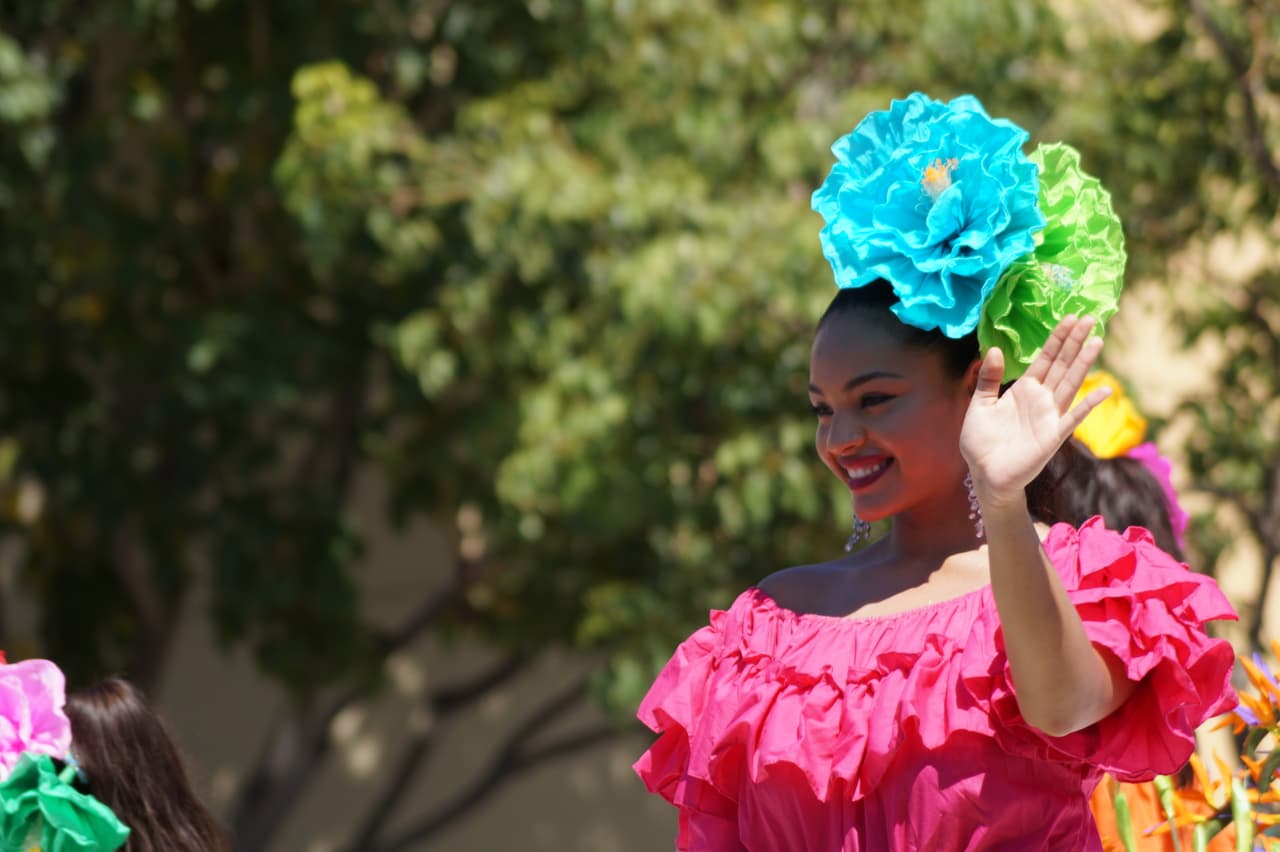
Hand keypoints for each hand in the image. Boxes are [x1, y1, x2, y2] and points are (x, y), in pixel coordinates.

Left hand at [959, 315, 1109, 504]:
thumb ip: (988, 380)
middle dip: (1074, 342)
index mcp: (1024, 389)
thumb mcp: (979, 405)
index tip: (1070, 317)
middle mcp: (1041, 399)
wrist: (984, 474)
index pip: (1045, 359)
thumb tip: (996, 350)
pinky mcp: (1053, 436)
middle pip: (1062, 365)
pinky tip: (1103, 389)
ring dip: (1083, 364)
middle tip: (1089, 318)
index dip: (1057, 339)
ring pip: (1070, 384)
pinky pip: (1073, 418)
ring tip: (1096, 341)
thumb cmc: (981, 442)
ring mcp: (1050, 416)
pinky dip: (1088, 404)